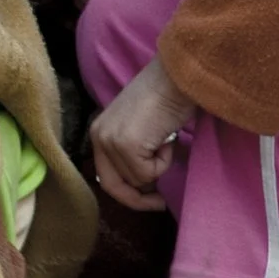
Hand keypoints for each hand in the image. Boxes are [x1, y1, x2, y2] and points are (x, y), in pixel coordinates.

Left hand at [89, 57, 197, 211]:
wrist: (180, 75)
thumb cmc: (170, 96)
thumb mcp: (144, 127)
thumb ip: (136, 152)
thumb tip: (148, 185)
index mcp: (100, 131)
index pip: (106, 176)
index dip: (128, 194)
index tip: (152, 200)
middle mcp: (98, 135)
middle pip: (113, 186)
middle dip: (139, 199)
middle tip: (162, 202)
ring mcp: (110, 140)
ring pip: (137, 180)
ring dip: (159, 166)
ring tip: (167, 139)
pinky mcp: (126, 144)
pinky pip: (148, 173)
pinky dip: (165, 160)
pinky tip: (167, 137)